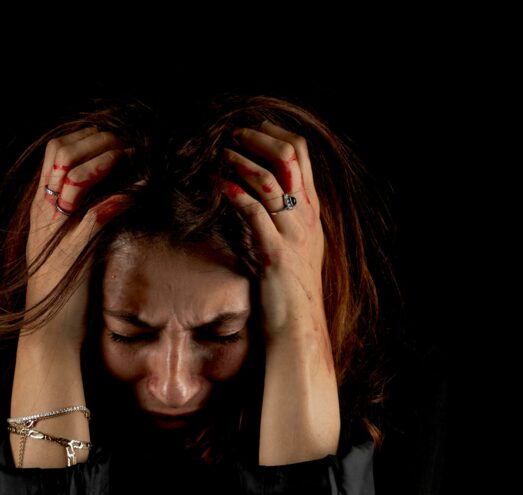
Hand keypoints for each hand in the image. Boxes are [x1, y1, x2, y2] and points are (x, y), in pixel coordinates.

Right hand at [25, 127, 126, 347]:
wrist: (48, 334)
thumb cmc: (62, 294)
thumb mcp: (67, 247)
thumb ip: (78, 220)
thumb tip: (109, 194)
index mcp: (40, 210)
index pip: (54, 152)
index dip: (85, 137)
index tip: (114, 138)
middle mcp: (43, 215)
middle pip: (62, 154)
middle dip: (98, 141)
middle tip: (128, 142)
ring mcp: (55, 233)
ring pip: (75, 178)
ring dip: (107, 162)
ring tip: (134, 158)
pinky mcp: (72, 255)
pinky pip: (92, 217)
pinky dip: (116, 201)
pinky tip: (136, 194)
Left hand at [222, 122, 328, 365]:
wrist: (299, 329)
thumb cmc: (291, 295)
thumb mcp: (295, 251)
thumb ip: (284, 224)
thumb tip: (258, 201)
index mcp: (312, 214)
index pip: (302, 157)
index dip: (276, 135)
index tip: (252, 129)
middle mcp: (306, 218)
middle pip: (289, 157)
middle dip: (258, 139)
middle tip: (232, 135)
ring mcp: (293, 235)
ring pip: (271, 180)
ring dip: (242, 161)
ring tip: (220, 154)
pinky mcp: (275, 253)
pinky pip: (255, 213)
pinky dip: (235, 194)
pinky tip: (219, 185)